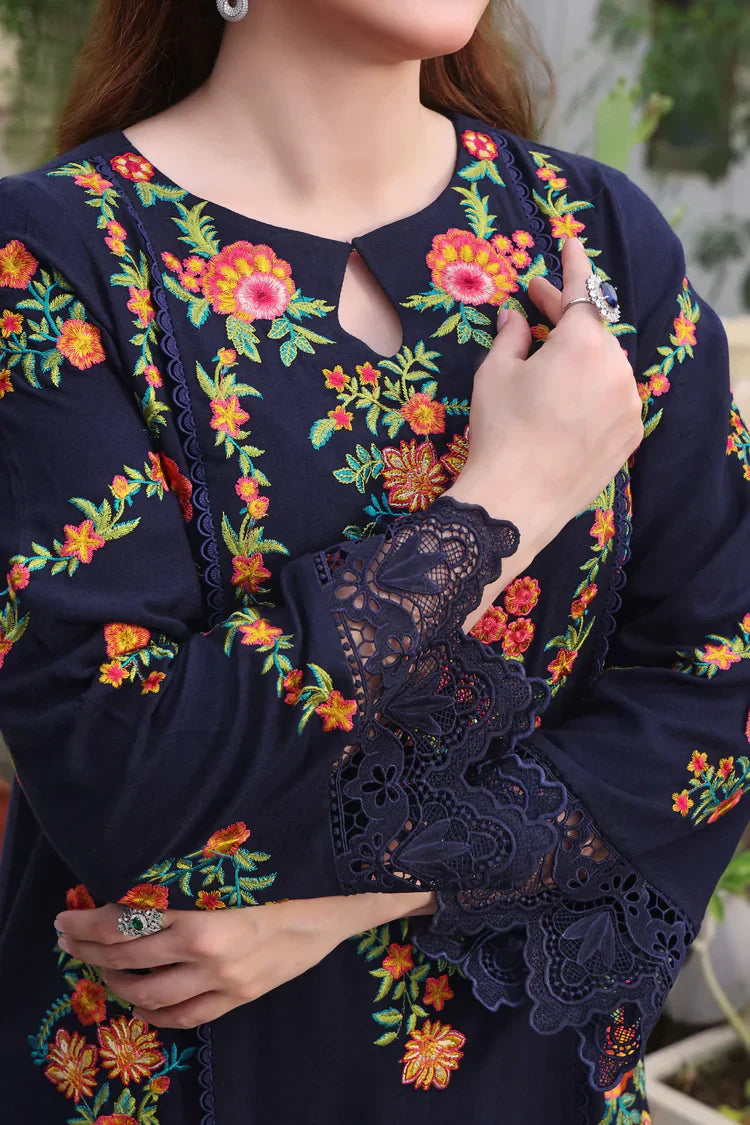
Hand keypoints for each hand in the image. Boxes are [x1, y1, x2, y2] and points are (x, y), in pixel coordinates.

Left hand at [53, 890, 435, 1027]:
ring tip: (98, 966)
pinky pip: (182, 1018)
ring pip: (150, 996)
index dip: (92, 925)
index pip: (132, 927)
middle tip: (67, 939)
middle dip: (90, 951)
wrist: (337, 910)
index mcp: (209, 921)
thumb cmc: (289, 879)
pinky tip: (139, 998)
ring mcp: (224, 987)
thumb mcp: (239, 873)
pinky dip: (151, 1011)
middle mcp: (211, 959)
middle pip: (131, 962)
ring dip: (115, 982)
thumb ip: (191, 883)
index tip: (68, 918)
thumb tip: (139, 882)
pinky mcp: (237, 1002)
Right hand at [446, 236, 641, 629]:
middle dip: (565, 318)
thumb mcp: (494, 374)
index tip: (571, 243)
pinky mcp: (631, 434)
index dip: (573, 265)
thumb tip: (516, 316)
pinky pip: (614, 398)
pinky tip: (565, 404)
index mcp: (582, 344)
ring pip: (605, 365)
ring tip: (546, 368)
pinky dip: (594, 391)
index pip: (581, 292)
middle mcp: (615, 368)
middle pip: (593, 331)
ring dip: (580, 358)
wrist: (518, 500)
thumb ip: (511, 336)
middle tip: (536, 306)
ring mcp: (629, 403)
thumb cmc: (500, 431)